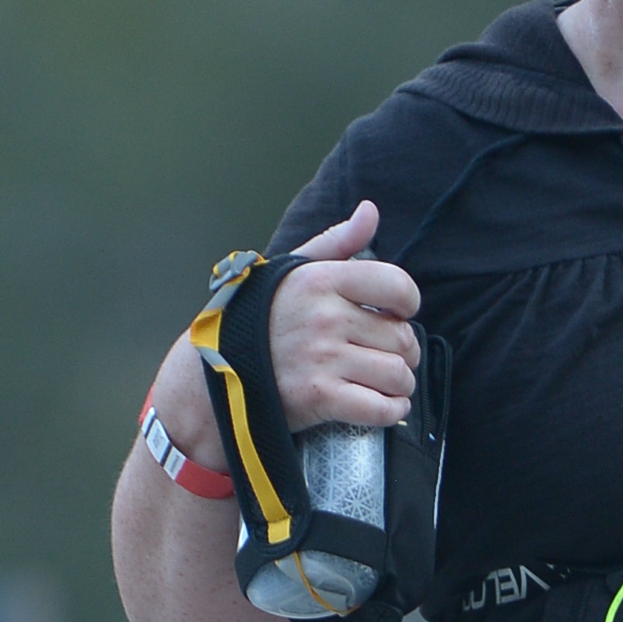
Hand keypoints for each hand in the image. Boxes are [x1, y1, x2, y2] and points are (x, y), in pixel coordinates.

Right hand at [268, 200, 418, 431]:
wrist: (214, 376)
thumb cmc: (256, 321)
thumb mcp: (290, 272)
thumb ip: (336, 242)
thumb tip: (370, 211)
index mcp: (321, 281)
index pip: (396, 285)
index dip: (407, 303)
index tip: (398, 314)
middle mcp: (326, 318)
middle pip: (401, 337)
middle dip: (403, 350)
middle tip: (387, 355)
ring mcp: (323, 359)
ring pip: (397, 374)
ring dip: (400, 383)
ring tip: (386, 382)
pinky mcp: (320, 398)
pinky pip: (381, 408)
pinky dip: (391, 410)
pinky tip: (383, 404)